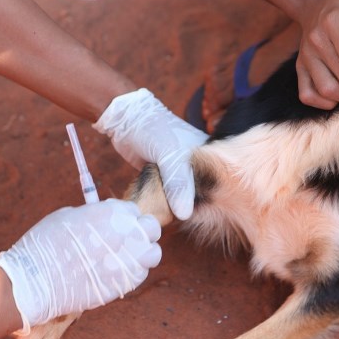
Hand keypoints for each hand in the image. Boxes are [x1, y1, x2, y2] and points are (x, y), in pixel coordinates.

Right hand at [0, 199, 161, 332]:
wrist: (35, 280)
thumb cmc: (46, 244)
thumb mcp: (68, 215)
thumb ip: (94, 214)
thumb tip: (103, 217)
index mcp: (113, 212)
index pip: (133, 210)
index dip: (124, 218)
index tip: (115, 225)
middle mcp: (128, 234)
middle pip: (151, 228)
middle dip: (141, 232)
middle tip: (126, 240)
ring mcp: (129, 260)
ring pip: (152, 254)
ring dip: (142, 253)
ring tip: (124, 257)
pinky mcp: (125, 284)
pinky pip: (140, 274)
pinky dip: (132, 273)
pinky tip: (114, 273)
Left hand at [94, 88, 207, 219]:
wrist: (125, 119)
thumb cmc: (153, 129)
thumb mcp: (169, 155)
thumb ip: (179, 183)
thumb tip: (185, 214)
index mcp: (206, 157)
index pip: (212, 188)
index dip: (206, 204)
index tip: (196, 217)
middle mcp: (194, 165)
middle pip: (196, 194)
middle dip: (187, 207)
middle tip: (176, 219)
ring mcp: (177, 171)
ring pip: (179, 195)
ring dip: (173, 206)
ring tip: (166, 218)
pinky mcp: (161, 175)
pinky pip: (166, 193)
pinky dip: (162, 201)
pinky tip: (158, 211)